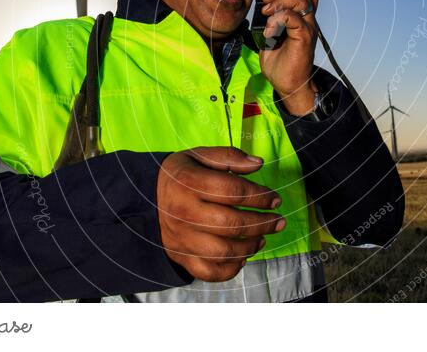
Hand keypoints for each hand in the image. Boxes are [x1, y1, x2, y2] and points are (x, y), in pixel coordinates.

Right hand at [157, 146, 285, 281]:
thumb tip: (258, 164)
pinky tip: (243, 257)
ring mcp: (181, 238)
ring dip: (250, 247)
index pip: (233, 191)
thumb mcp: (200, 156)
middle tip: (278, 222)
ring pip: (222, 251)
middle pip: (231, 224)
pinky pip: (209, 271)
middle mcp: (183, 212)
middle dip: (262, 224)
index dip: (260, 196)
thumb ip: (229, 157)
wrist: (147, 199)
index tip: (276, 199)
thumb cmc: (182, 175)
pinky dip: (230, 268)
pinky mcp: (180, 256)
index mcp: (188, 182)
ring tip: (263, 238)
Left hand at [258, 0, 319, 114]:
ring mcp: (308, 30)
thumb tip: (259, 10)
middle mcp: (308, 23)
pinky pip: (294, 18)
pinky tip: (269, 30)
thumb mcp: (270, 38)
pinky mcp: (304, 38)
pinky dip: (278, 19)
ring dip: (280, 1)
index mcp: (302, 21)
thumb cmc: (281, 65)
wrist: (289, 85)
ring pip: (301, 1)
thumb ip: (269, 23)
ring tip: (266, 11)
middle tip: (265, 1)